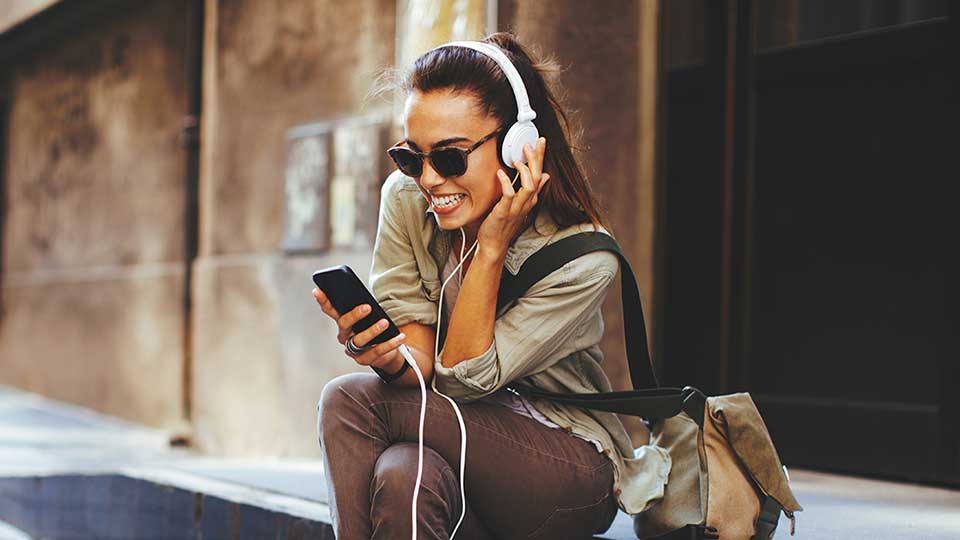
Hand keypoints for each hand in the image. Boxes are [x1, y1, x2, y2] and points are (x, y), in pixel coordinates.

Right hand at [312, 287, 405, 370]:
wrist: (387, 351)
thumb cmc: (375, 328)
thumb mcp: (370, 317)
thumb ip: (365, 309)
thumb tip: (368, 299)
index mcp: (343, 323)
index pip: (330, 310)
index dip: (323, 301)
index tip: (317, 290)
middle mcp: (344, 336)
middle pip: (344, 324)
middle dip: (354, 315)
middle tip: (367, 307)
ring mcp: (352, 350)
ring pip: (359, 340)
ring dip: (373, 330)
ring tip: (385, 322)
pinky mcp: (364, 360)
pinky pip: (377, 351)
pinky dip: (390, 343)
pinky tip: (400, 336)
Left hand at [477, 137, 550, 258]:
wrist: (494, 245)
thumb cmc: (503, 225)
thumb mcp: (520, 204)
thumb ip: (532, 190)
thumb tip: (544, 176)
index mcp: (529, 199)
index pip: (539, 175)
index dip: (540, 158)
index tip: (540, 142)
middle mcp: (526, 203)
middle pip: (537, 178)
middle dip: (536, 159)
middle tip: (532, 144)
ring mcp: (516, 208)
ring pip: (529, 187)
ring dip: (525, 171)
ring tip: (518, 159)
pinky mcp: (504, 212)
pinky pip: (509, 195)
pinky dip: (506, 183)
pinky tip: (501, 173)